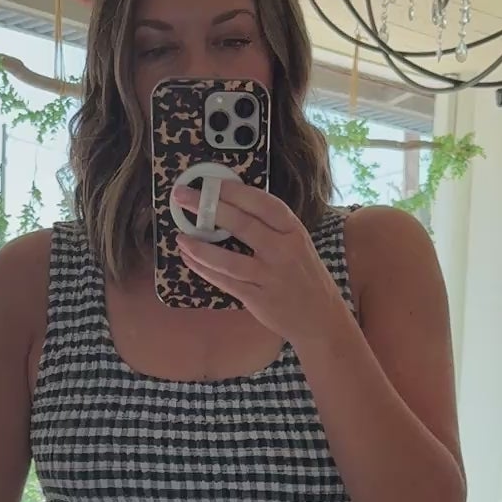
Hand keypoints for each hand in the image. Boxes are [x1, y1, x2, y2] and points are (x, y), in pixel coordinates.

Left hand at [173, 180, 343, 339]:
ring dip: (199, 247)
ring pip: (228, 259)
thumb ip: (271, 227)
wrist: (321, 318)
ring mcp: (270, 276)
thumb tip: (231, 206)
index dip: (233, 191)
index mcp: (293, 230)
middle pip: (241, 224)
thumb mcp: (297, 244)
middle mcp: (283, 250)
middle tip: (181, 196)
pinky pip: (225, 281)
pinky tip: (190, 260)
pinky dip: (204, 270)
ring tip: (180, 237)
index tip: (209, 182)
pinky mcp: (258, 298)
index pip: (262, 203)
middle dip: (208, 207)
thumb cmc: (304, 276)